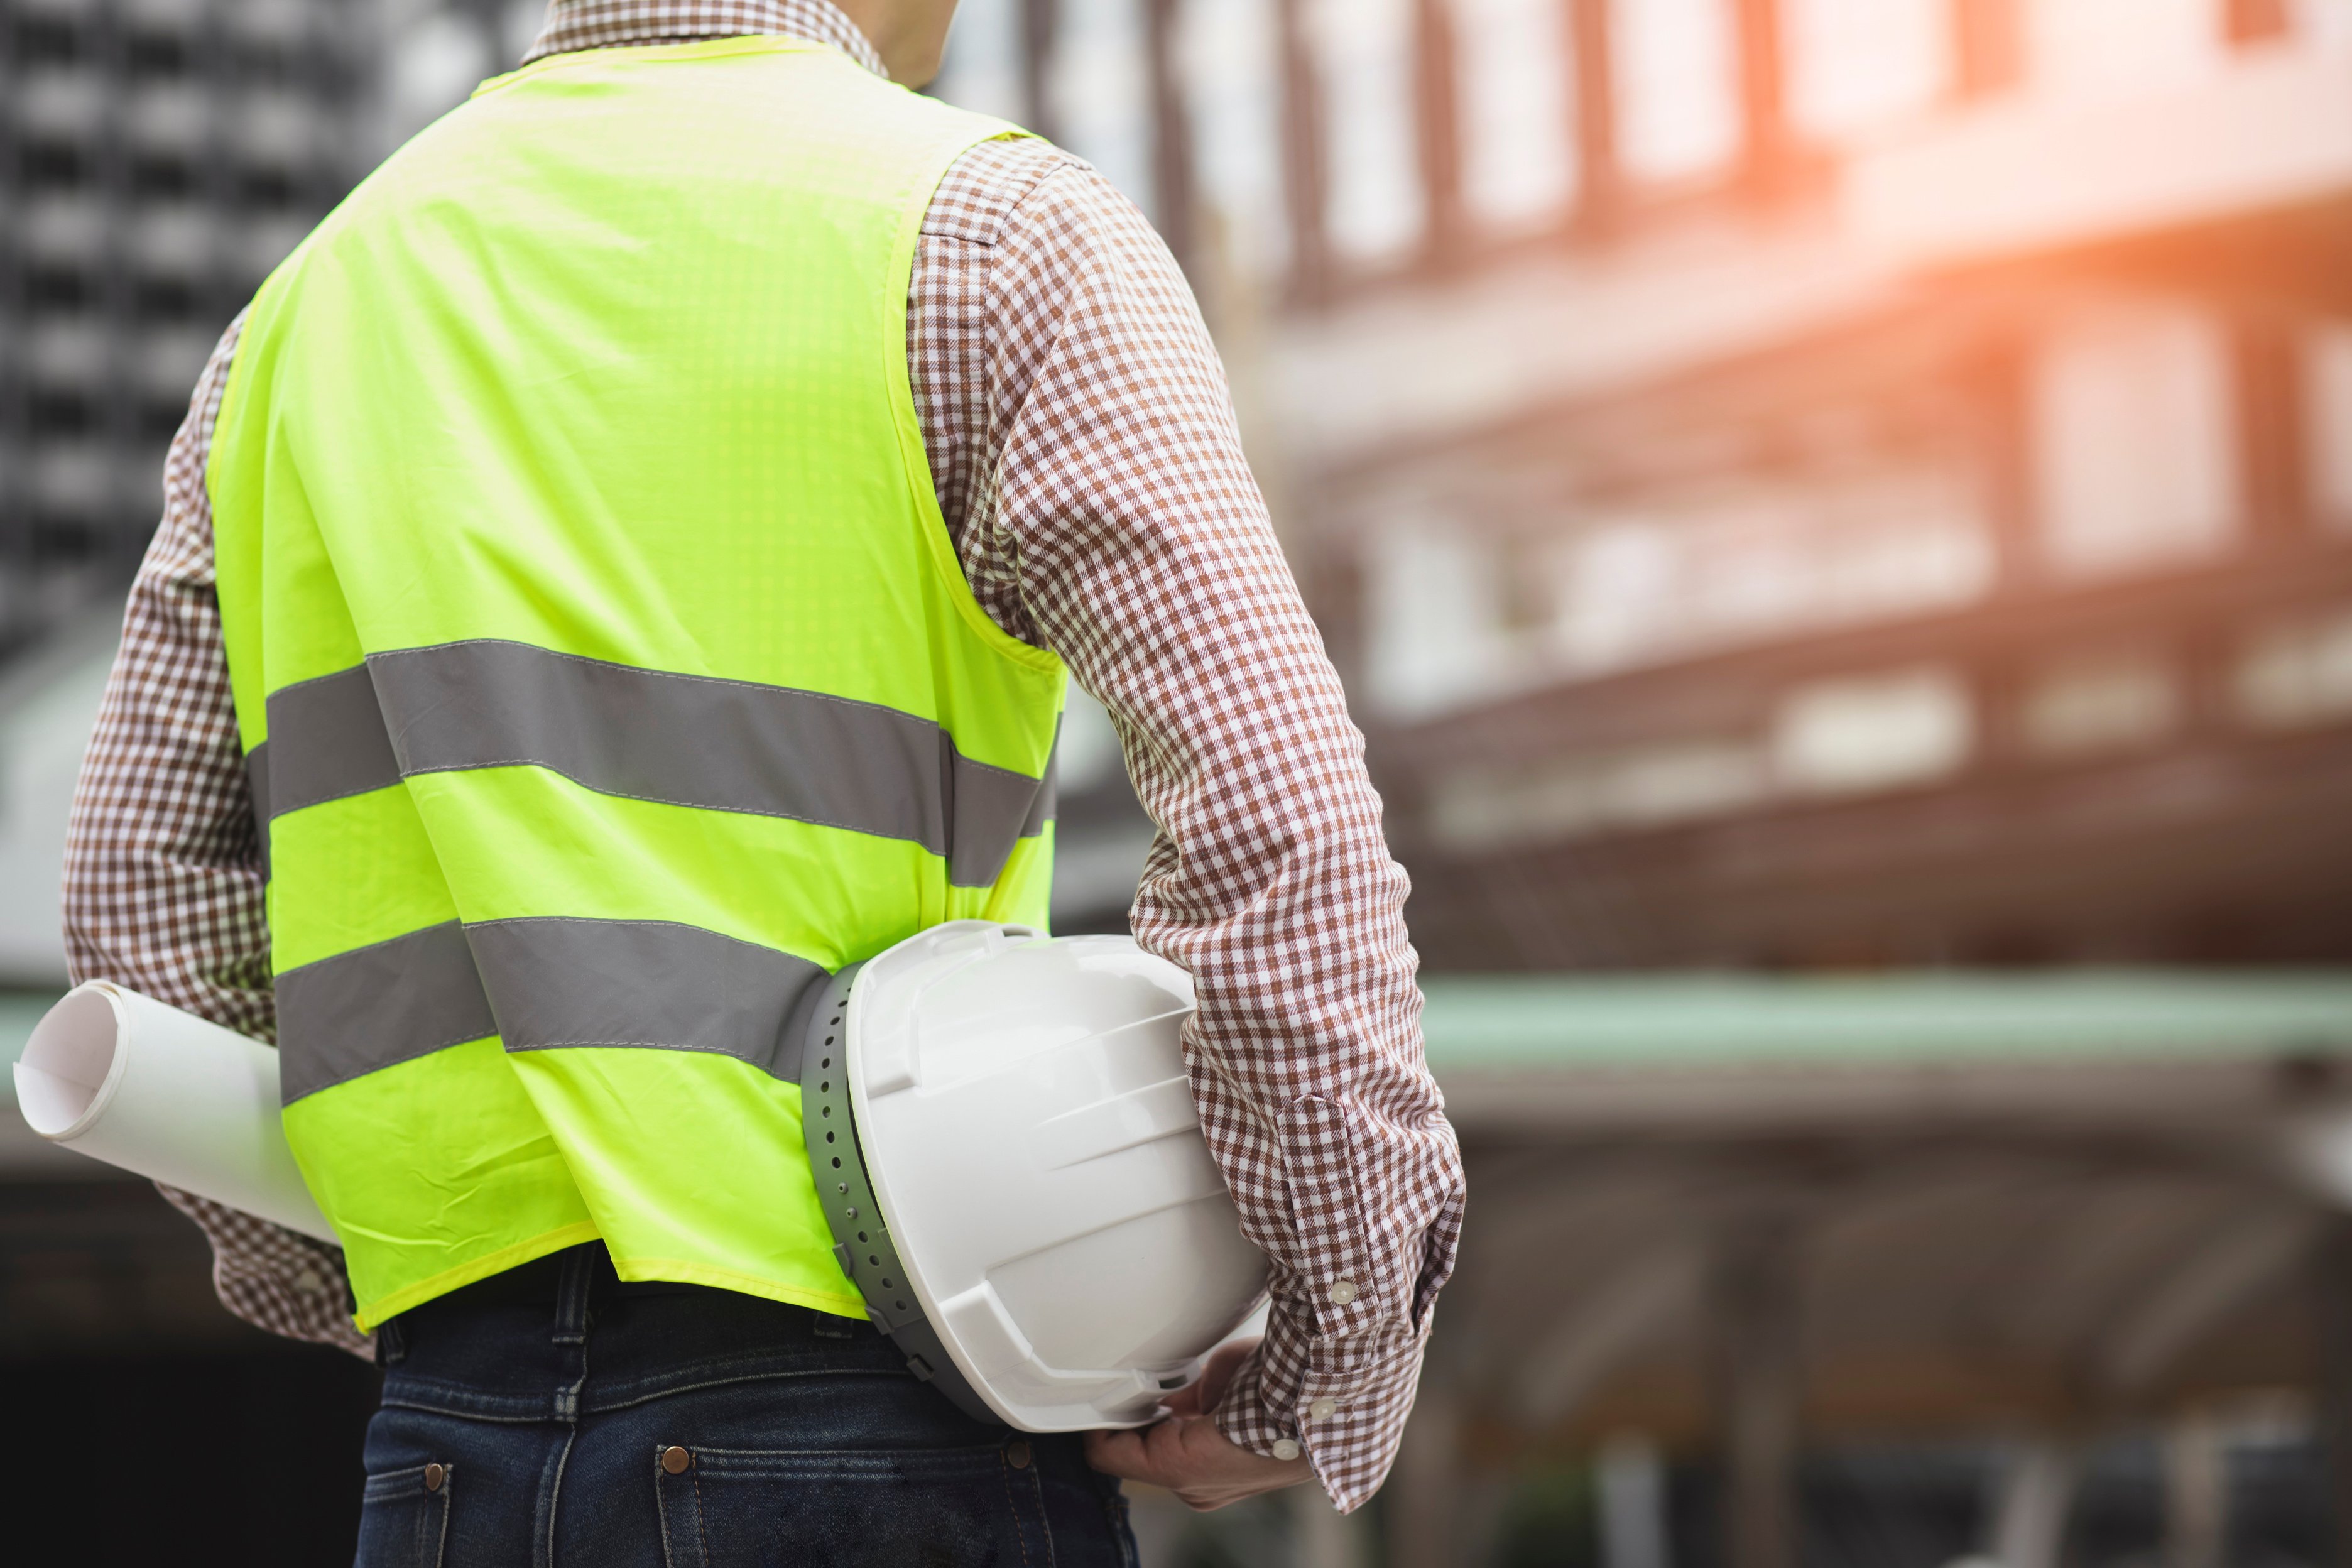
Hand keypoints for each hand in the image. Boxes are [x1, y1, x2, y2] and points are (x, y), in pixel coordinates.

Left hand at [1083, 1338, 1314, 1510]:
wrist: (1334, 1419)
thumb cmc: (1286, 1395)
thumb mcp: (1227, 1371)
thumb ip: (1191, 1386)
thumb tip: (1178, 1396)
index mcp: (1180, 1464)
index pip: (1109, 1453)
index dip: (1098, 1422)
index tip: (1093, 1397)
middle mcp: (1191, 1488)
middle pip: (1135, 1455)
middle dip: (1132, 1421)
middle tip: (1129, 1387)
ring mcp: (1211, 1492)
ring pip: (1162, 1458)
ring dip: (1159, 1430)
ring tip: (1163, 1393)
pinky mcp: (1229, 1488)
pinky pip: (1189, 1461)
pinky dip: (1184, 1438)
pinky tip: (1197, 1410)